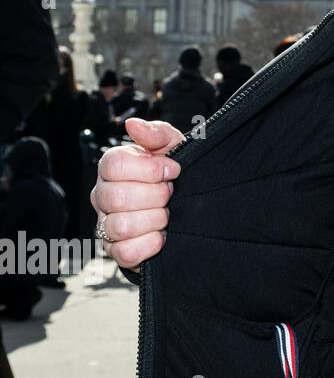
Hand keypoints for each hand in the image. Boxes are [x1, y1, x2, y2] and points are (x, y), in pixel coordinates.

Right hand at [91, 117, 184, 273]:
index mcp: (112, 168)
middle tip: (170, 193)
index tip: (172, 170)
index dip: (149, 169)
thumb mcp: (174, 148)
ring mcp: (106, 225)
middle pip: (118, 197)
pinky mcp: (116, 251)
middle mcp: (103, 196)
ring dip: (155, 219)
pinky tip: (161, 235)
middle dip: (156, 195)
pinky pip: (125, 253)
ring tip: (166, 214)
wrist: (186, 207)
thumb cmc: (174, 175)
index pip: (114, 166)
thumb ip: (157, 133)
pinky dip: (149, 245)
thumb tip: (133, 124)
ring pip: (121, 226)